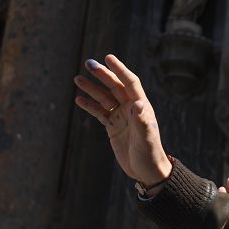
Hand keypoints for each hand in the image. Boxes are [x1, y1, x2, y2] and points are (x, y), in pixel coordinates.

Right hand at [73, 55, 172, 186]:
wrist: (146, 171)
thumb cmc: (150, 154)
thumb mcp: (146, 138)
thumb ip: (142, 121)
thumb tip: (139, 104)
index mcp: (142, 107)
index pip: (130, 83)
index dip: (120, 70)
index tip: (108, 58)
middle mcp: (131, 108)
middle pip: (115, 86)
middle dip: (102, 75)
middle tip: (88, 63)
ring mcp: (121, 117)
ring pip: (104, 98)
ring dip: (92, 89)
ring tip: (77, 79)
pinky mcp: (113, 127)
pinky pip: (100, 112)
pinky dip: (90, 106)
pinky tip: (79, 99)